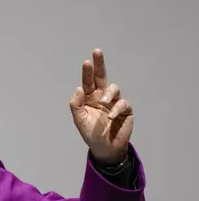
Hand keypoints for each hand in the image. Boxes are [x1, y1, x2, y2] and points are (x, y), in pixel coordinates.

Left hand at [69, 48, 133, 165]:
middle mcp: (102, 97)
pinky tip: (111, 116)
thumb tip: (79, 88)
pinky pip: (123, 104)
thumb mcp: (79, 119)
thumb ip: (76, 104)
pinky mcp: (125, 111)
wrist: (104, 148)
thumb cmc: (91, 133)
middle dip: (99, 64)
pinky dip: (116, 108)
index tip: (87, 62)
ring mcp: (114, 103)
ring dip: (108, 94)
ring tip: (102, 102)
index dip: (88, 72)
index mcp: (89, 98)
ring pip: (114, 89)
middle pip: (102, 77)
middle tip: (97, 51)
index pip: (88, 82)